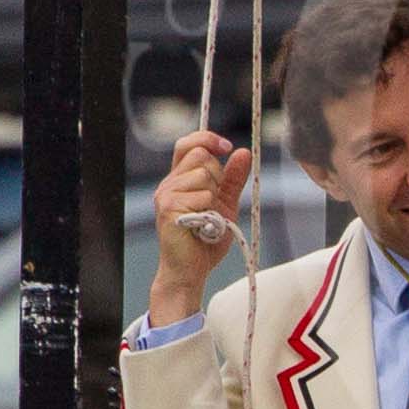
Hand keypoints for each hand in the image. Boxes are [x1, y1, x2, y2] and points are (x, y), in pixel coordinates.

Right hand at [149, 130, 253, 325]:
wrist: (192, 270)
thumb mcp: (226, 204)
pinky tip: (202, 226)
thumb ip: (232, 179)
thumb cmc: (206, 239)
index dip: (208, 138)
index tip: (227, 146)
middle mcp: (169, 184)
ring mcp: (166, 195)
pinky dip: (210, 211)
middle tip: (213, 204)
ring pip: (204, 174)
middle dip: (218, 176)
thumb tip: (243, 152)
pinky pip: (202, 195)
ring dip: (214, 198)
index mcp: (180, 179)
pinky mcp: (168, 208)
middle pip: (202, 156)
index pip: (188, 144)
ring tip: (207, 218)